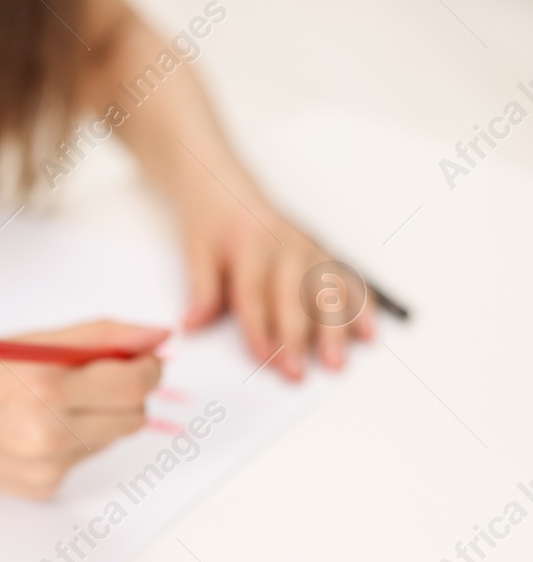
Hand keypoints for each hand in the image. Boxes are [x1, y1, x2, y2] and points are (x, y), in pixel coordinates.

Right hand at [0, 320, 165, 496]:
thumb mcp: (26, 341)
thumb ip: (97, 337)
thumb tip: (159, 336)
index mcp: (43, 386)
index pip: (135, 382)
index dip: (147, 366)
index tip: (140, 356)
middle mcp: (46, 433)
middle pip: (133, 416)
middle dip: (127, 393)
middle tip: (97, 375)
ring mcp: (42, 467)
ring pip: (109, 440)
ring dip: (97, 418)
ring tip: (48, 402)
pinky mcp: (36, 489)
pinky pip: (80, 461)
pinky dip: (70, 442)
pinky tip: (29, 429)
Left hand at [179, 183, 376, 380]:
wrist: (228, 188)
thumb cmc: (212, 224)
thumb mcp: (196, 251)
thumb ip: (200, 289)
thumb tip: (191, 325)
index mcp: (251, 244)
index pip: (255, 293)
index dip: (259, 327)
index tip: (264, 358)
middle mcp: (287, 245)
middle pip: (295, 297)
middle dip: (298, 338)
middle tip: (298, 373)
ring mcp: (310, 248)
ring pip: (328, 291)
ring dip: (335, 329)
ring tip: (337, 362)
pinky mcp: (322, 253)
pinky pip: (347, 281)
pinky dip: (360, 306)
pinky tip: (369, 332)